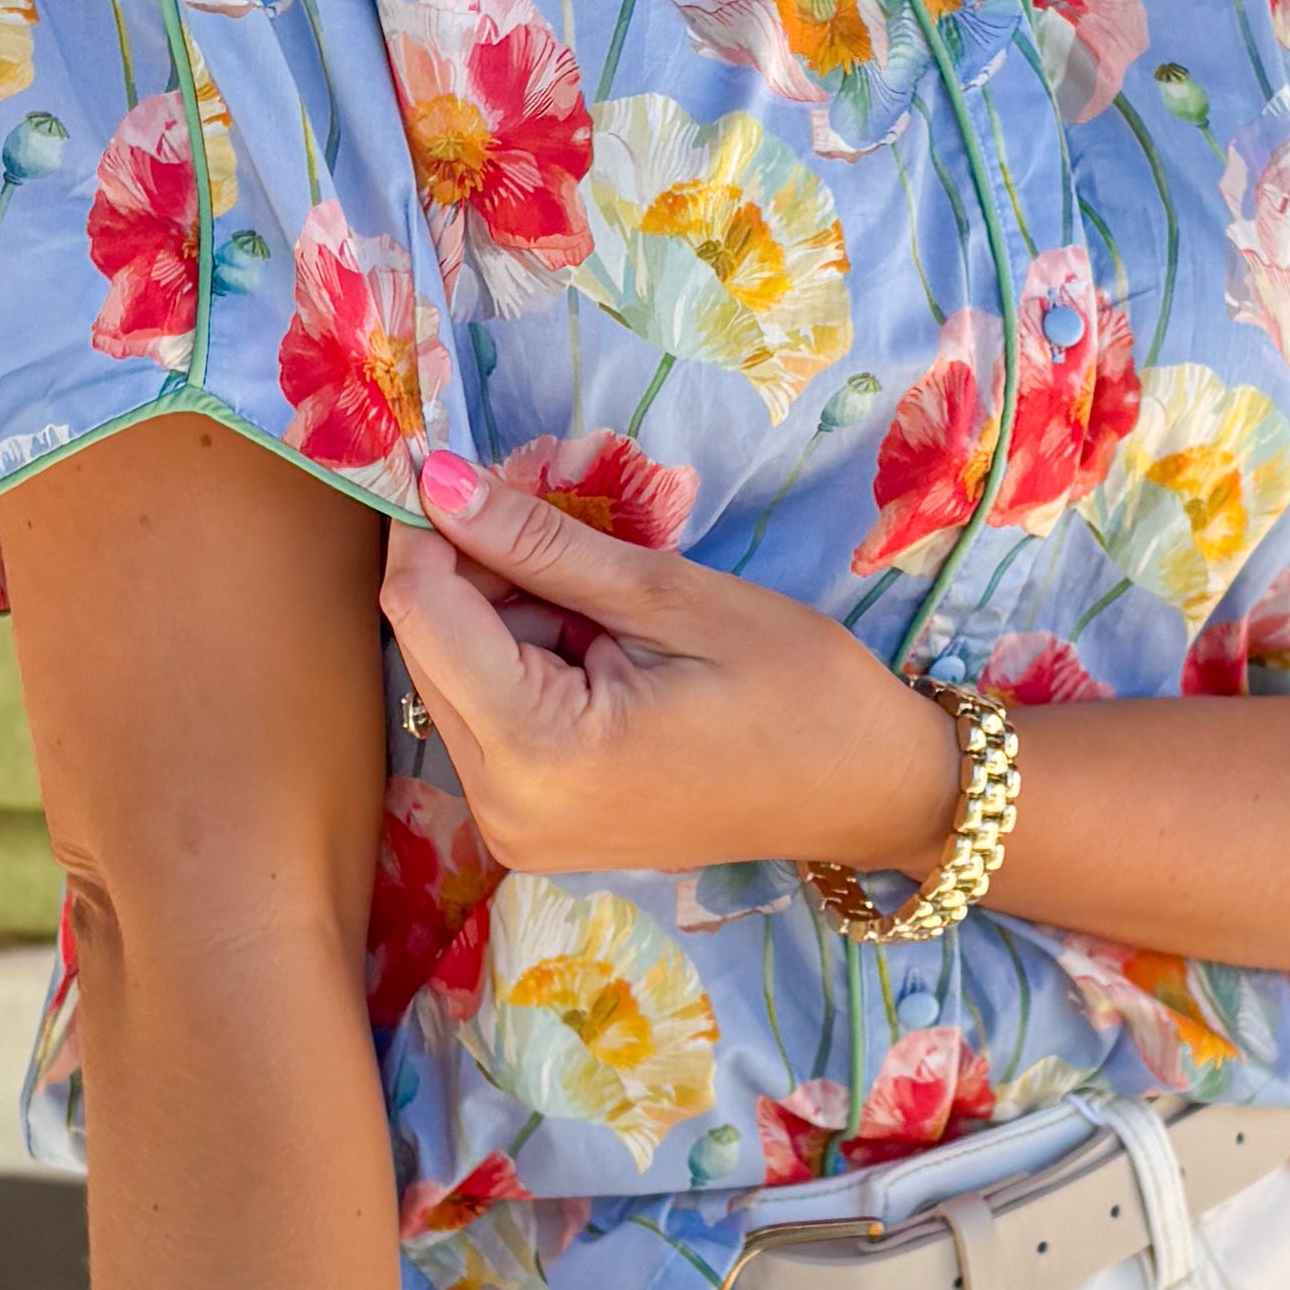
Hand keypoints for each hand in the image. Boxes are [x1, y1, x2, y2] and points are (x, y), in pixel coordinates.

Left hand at [381, 455, 962, 882]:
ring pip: (451, 679)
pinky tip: (596, 646)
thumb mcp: (670, 594)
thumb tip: (438, 480)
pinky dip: (520, 664)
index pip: (420, 610)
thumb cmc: (800, 690)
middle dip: (470, 569)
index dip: (427, 524)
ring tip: (605, 602)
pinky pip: (486, 720)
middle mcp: (504, 807)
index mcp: (541, 752)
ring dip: (500, 617)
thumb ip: (542, 543)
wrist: (870, 790)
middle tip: (557, 523)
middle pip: (425, 646)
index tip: (459, 461)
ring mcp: (515, 828)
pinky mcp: (533, 828)